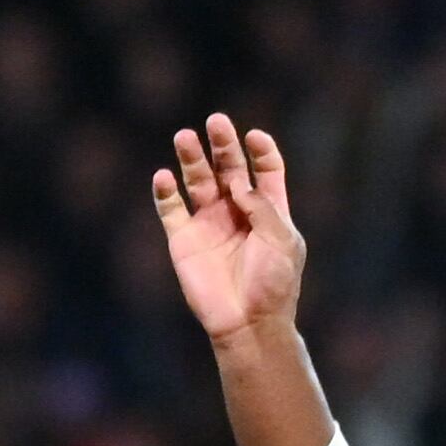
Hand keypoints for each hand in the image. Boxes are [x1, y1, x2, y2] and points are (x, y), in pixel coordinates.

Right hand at [153, 113, 305, 342]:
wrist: (248, 324)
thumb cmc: (273, 284)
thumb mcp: (282, 239)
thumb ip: (261, 205)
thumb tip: (237, 182)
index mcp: (267, 210)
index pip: (264, 169)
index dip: (260, 150)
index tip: (254, 137)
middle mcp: (236, 212)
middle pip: (228, 167)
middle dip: (223, 144)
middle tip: (216, 121)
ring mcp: (208, 224)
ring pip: (197, 181)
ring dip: (191, 158)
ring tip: (184, 136)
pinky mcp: (183, 241)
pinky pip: (170, 210)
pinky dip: (165, 192)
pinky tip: (163, 176)